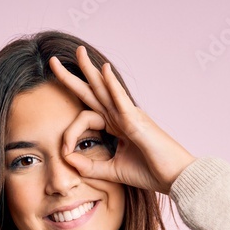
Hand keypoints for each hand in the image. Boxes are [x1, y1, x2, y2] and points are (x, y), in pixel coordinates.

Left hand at [49, 46, 196, 194]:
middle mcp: (122, 116)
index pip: (85, 117)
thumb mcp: (112, 171)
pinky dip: (112, 85)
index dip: (69, 133)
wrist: (175, 177)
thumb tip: (66, 159)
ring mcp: (131, 116)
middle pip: (93, 91)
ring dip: (91, 70)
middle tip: (54, 61)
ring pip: (105, 89)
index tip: (64, 151)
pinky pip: (121, 100)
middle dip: (74, 76)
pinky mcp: (137, 122)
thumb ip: (89, 167)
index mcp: (117, 126)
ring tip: (78, 52)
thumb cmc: (150, 172)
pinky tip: (104, 70)